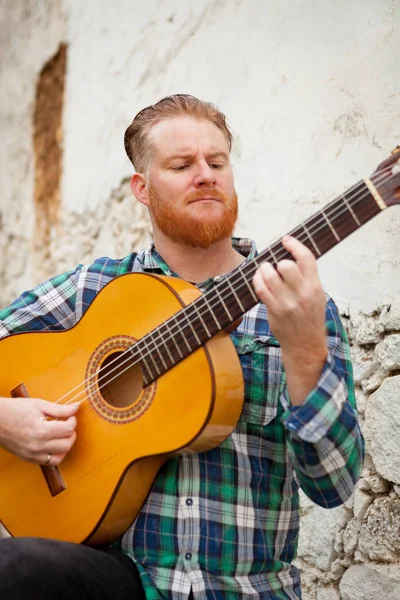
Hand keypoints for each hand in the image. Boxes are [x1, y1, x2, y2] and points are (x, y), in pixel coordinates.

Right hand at [0, 397, 79, 464]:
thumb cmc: (14, 410)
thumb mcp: (39, 405)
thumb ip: (60, 409)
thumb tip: (76, 407)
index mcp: (41, 430)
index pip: (68, 429)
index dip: (73, 420)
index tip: (69, 415)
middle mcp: (37, 446)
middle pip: (67, 444)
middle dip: (71, 433)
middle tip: (66, 424)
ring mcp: (32, 454)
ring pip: (60, 456)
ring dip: (65, 445)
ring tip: (61, 434)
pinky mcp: (28, 459)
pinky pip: (48, 462)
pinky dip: (55, 454)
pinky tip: (53, 443)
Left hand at [252, 235, 327, 403]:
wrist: (305, 345)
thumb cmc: (310, 318)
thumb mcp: (317, 296)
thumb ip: (308, 278)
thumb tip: (292, 256)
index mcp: (315, 287)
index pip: (306, 258)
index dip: (294, 245)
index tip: (286, 240)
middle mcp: (302, 294)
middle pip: (286, 265)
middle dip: (278, 262)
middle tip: (275, 266)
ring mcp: (287, 303)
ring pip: (270, 275)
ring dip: (264, 269)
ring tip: (264, 270)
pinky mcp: (274, 311)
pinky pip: (261, 289)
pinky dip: (257, 280)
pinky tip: (258, 279)